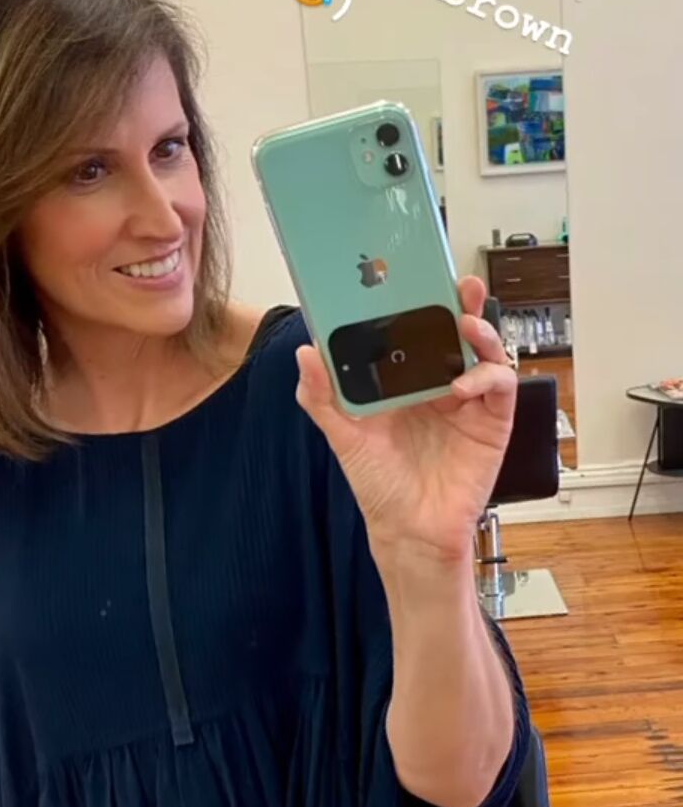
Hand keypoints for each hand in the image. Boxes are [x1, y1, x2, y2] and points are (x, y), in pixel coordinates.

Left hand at [294, 275, 516, 565]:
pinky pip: (500, 387)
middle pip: (457, 331)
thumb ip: (323, 397)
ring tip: (465, 326)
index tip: (414, 276)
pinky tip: (463, 386)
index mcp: (405, 379)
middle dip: (462, 302)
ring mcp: (468, 400)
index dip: (420, 302)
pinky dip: (486, 378)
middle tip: (458, 284)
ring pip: (485, 350)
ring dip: (481, 332)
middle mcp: (440, 382)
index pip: (416, 330)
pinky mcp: (492, 422)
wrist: (408, 529)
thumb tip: (307, 353)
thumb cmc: (378, 483)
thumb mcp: (343, 436)